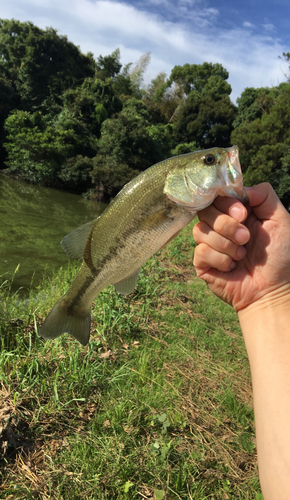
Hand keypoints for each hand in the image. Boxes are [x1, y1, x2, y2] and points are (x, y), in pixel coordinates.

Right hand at [193, 183, 289, 311]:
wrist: (273, 290)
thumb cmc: (280, 257)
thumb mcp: (280, 220)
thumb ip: (265, 196)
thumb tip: (241, 188)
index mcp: (237, 213)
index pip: (218, 196)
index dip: (227, 203)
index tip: (243, 214)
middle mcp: (220, 225)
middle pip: (206, 210)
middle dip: (227, 225)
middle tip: (246, 238)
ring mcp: (210, 244)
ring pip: (200, 230)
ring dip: (226, 244)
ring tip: (242, 255)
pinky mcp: (202, 263)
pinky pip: (201, 251)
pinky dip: (220, 259)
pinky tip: (232, 267)